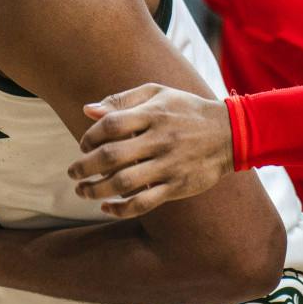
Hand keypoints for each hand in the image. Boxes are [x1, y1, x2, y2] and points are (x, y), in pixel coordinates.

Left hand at [67, 84, 233, 217]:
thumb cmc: (186, 110)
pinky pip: (144, 203)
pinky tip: (107, 208)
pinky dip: (121, 209)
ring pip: (124, 182)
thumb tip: (88, 110)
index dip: (90, 136)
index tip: (83, 145)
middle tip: (73, 173)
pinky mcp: (177, 186)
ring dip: (97, 190)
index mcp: (153, 113)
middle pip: (112, 156)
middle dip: (85, 167)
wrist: (230, 133)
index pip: (111, 125)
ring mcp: (169, 165)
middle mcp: (160, 139)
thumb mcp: (158, 94)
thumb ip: (122, 101)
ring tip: (82, 191)